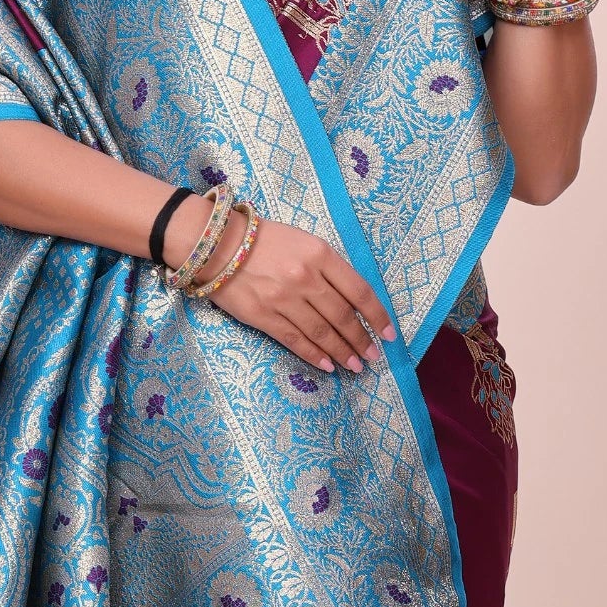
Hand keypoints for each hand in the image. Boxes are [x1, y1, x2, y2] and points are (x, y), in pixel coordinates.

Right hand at [190, 211, 396, 374]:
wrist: (217, 243)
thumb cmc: (265, 240)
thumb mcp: (305, 241)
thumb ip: (329, 268)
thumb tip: (353, 302)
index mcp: (320, 254)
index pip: (359, 291)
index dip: (377, 315)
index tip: (388, 334)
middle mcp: (305, 277)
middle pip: (342, 316)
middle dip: (361, 340)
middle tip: (373, 357)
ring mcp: (283, 299)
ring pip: (321, 332)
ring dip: (342, 352)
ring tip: (355, 366)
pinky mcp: (262, 316)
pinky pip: (295, 340)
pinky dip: (314, 355)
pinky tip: (328, 365)